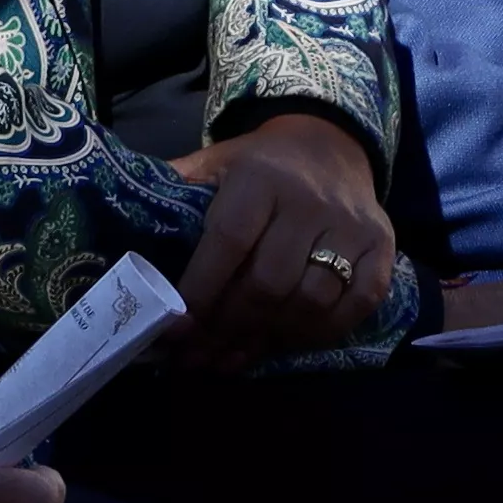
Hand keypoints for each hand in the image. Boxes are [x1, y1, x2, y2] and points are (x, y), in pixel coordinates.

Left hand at [168, 110, 398, 361]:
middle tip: (199, 358)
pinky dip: (320, 333)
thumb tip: (119, 223)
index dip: (200, 291)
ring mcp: (352, 225)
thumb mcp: (214, 164)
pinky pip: (357, 304)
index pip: (229, 242)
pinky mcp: (383, 247)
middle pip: (268, 283)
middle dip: (228, 329)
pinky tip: (285, 343)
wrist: (331, 144)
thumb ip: (175, 191)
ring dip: (267, 340)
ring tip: (232, 358)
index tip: (174, 331)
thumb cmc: (258, 165)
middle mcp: (310, 200)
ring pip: (310, 301)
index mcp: (261, 177)